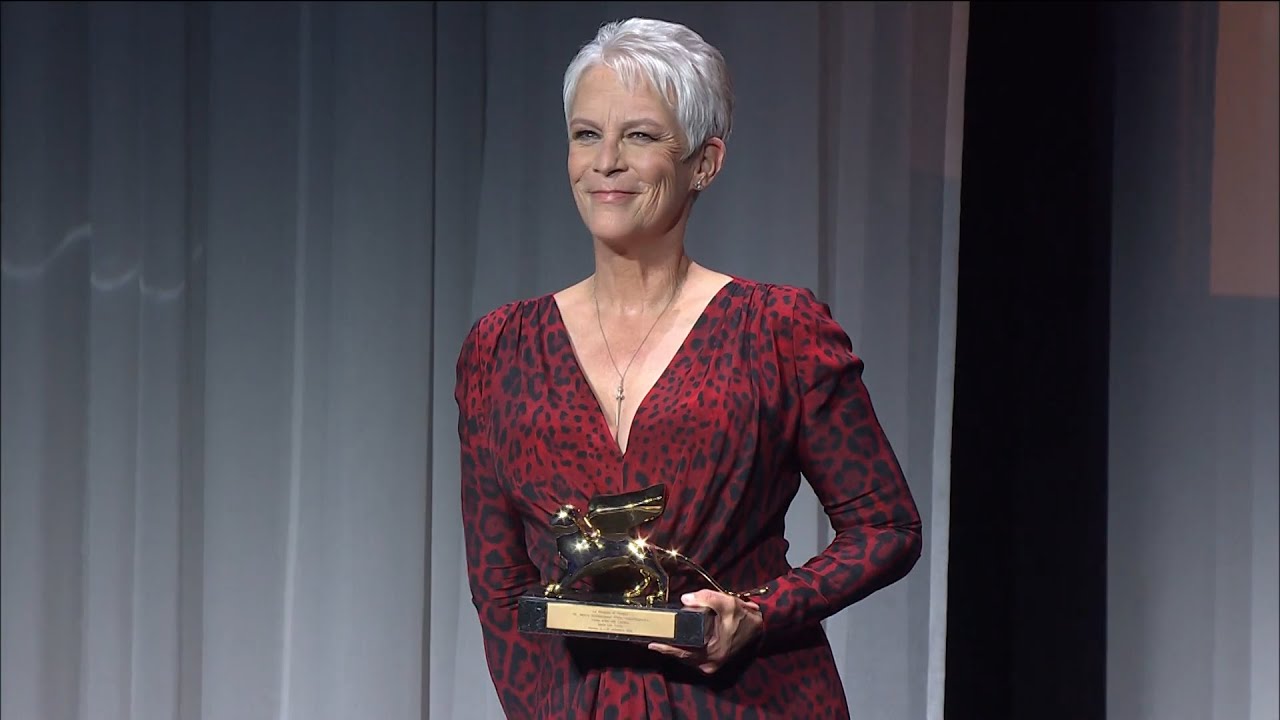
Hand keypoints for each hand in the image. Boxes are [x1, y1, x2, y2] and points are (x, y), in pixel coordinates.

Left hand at [648, 589, 762, 674]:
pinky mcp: (713, 661)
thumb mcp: (727, 603)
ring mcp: (712, 664)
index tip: (651, 643)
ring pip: (687, 657)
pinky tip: (676, 641)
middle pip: (682, 656)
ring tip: (661, 639)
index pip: (682, 652)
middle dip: (668, 647)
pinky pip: (694, 656)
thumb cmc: (744, 617)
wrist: (760, 627)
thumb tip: (685, 599)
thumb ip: (707, 598)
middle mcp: (710, 663)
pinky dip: (685, 649)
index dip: (666, 647)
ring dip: (675, 648)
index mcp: (712, 653)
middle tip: (653, 638)